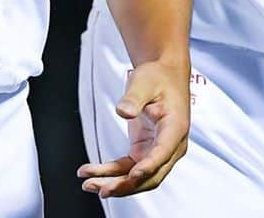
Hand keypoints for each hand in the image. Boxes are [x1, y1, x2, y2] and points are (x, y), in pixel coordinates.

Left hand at [77, 59, 189, 198]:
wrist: (163, 75)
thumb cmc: (157, 77)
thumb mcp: (145, 81)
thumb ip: (134, 97)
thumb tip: (123, 111)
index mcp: (175, 128)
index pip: (163, 153)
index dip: (149, 167)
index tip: (132, 176)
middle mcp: (170, 146)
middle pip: (150, 175)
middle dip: (126, 185)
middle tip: (101, 189)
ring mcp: (157, 151)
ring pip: (137, 177)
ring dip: (115, 183)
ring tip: (88, 184)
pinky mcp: (144, 151)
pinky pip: (127, 168)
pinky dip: (110, 173)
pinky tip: (91, 173)